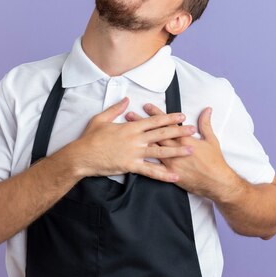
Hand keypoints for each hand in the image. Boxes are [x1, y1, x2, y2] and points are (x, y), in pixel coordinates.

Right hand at [74, 97, 197, 182]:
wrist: (82, 156)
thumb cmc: (90, 137)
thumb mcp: (101, 119)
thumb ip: (115, 109)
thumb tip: (126, 100)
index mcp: (130, 127)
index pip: (154, 121)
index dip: (168, 117)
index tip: (180, 115)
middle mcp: (135, 139)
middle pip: (161, 134)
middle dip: (179, 131)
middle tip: (192, 129)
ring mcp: (134, 153)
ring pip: (160, 152)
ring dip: (177, 150)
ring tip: (190, 150)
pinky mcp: (130, 166)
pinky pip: (150, 171)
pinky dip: (163, 174)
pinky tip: (174, 176)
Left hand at [125, 103, 237, 198]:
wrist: (216, 182)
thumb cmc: (215, 161)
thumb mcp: (212, 140)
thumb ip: (206, 124)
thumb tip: (206, 110)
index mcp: (185, 139)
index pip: (167, 123)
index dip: (156, 114)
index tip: (146, 106)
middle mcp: (175, 149)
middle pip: (155, 133)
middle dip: (141, 124)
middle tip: (129, 115)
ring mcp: (171, 162)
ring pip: (151, 148)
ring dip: (138, 139)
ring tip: (127, 133)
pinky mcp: (170, 174)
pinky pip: (154, 167)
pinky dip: (143, 161)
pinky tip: (131, 157)